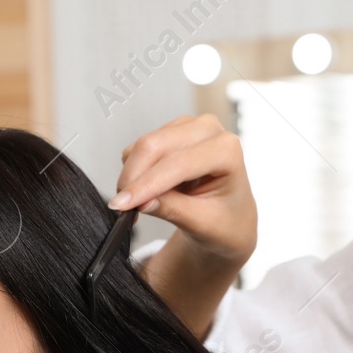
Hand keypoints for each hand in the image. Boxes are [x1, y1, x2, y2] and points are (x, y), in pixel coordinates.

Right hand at [114, 114, 255, 262]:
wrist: (230, 217)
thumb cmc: (226, 220)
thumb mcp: (204, 224)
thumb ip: (173, 211)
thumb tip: (140, 202)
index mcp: (227, 150)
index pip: (178, 163)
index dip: (146, 184)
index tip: (122, 204)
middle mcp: (209, 130)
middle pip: (154, 145)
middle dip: (133, 177)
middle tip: (122, 206)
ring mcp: (188, 128)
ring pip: (142, 146)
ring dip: (132, 177)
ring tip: (141, 205)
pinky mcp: (170, 133)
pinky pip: (139, 149)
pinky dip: (135, 173)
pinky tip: (148, 191)